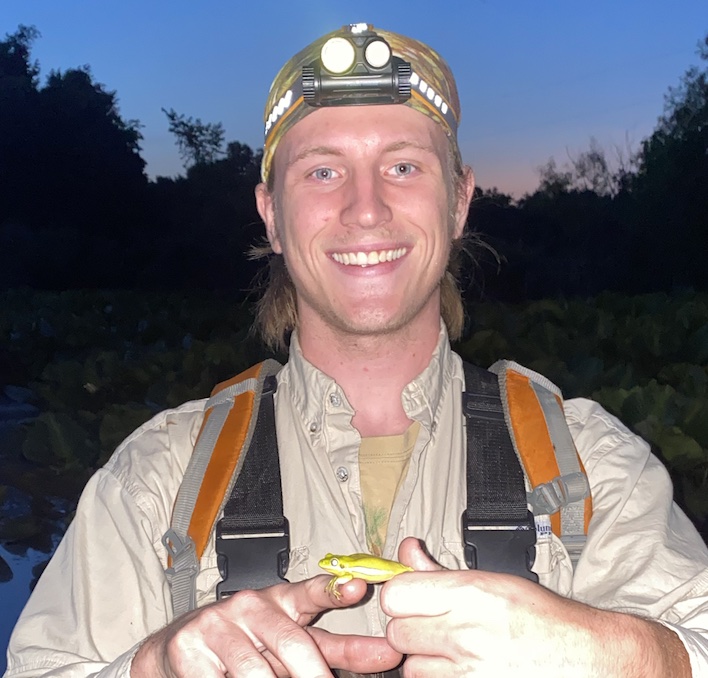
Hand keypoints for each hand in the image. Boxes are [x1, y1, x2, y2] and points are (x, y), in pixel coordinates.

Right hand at [131, 574, 400, 677]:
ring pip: (255, 671)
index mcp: (282, 601)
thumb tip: (387, 656)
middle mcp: (253, 605)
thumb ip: (334, 650)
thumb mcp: (289, 643)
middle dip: (313, 675)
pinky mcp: (189, 645)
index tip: (358, 587)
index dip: (335, 590)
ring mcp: (220, 622)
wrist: (180, 648)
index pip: (312, 592)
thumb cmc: (247, 645)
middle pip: (292, 643)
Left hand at [380, 537, 687, 677]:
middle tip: (433, 626)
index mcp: (469, 594)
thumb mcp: (492, 581)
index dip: (400, 597)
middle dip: (410, 629)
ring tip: (451, 651)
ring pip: (410, 667)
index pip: (395, 595)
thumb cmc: (545, 620)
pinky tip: (460, 669)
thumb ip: (438, 571)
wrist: (589, 662)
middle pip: (397, 632)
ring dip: (423, 660)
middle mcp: (465, 633)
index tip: (411, 599)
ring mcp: (468, 671)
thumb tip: (406, 550)